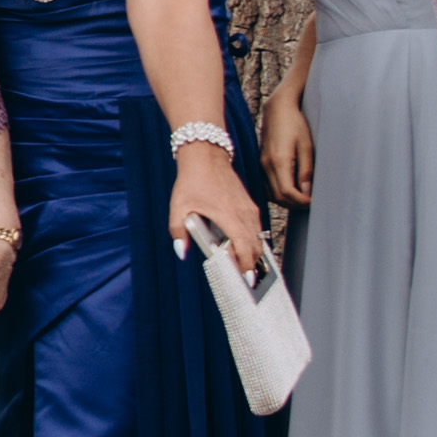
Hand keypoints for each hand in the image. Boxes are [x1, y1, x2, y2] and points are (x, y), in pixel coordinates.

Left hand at [172, 147, 266, 276]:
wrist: (206, 155)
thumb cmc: (193, 180)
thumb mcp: (178, 206)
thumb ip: (178, 231)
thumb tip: (181, 252)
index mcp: (229, 216)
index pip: (244, 247)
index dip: (247, 266)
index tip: (248, 281)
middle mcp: (244, 214)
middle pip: (255, 246)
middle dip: (253, 265)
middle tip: (247, 281)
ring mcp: (249, 209)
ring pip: (258, 238)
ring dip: (253, 254)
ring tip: (246, 269)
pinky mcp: (249, 205)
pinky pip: (256, 228)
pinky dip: (253, 241)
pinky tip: (244, 249)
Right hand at [259, 99, 315, 207]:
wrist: (277, 109)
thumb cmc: (295, 123)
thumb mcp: (306, 146)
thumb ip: (306, 170)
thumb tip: (307, 192)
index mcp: (278, 161)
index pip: (287, 192)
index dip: (301, 201)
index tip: (314, 201)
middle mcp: (266, 165)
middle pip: (278, 197)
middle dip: (295, 204)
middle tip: (311, 202)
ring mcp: (261, 165)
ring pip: (271, 194)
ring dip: (287, 201)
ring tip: (303, 198)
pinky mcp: (261, 163)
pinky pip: (267, 187)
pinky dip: (278, 194)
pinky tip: (291, 190)